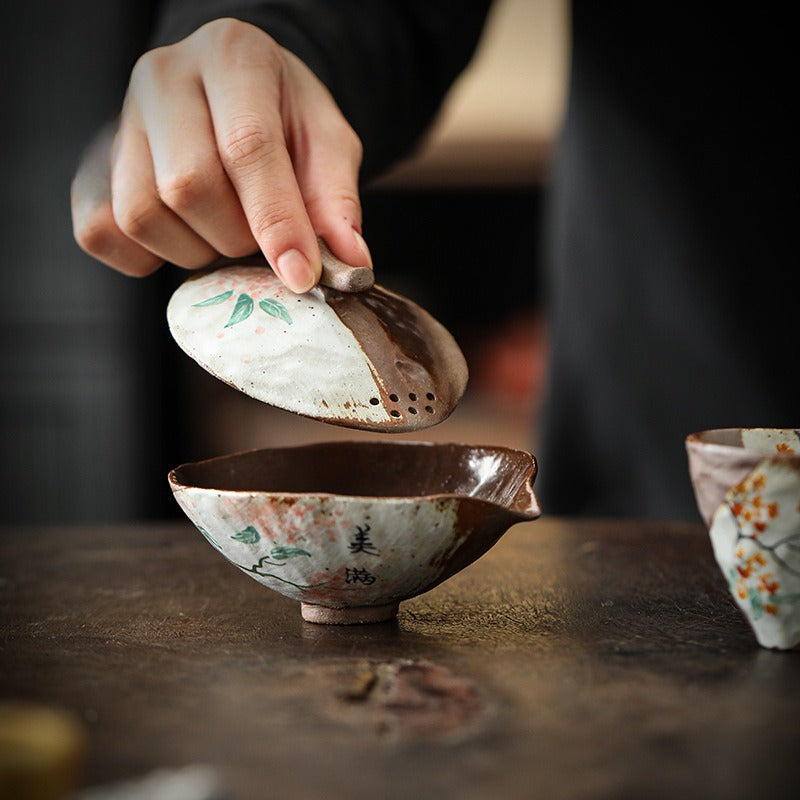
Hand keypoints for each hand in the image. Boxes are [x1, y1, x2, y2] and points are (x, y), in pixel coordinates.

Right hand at [71, 18, 371, 292]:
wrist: (230, 99)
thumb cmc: (283, 120)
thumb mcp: (327, 143)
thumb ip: (337, 199)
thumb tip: (351, 263)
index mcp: (233, 56)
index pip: (247, 146)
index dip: (276, 221)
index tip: (301, 275)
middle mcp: (164, 78)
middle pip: (188, 187)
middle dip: (237, 235)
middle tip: (261, 234)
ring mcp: (119, 122)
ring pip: (143, 215)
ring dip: (197, 249)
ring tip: (225, 229)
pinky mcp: (91, 168)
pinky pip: (103, 234)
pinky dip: (148, 258)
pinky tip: (185, 237)